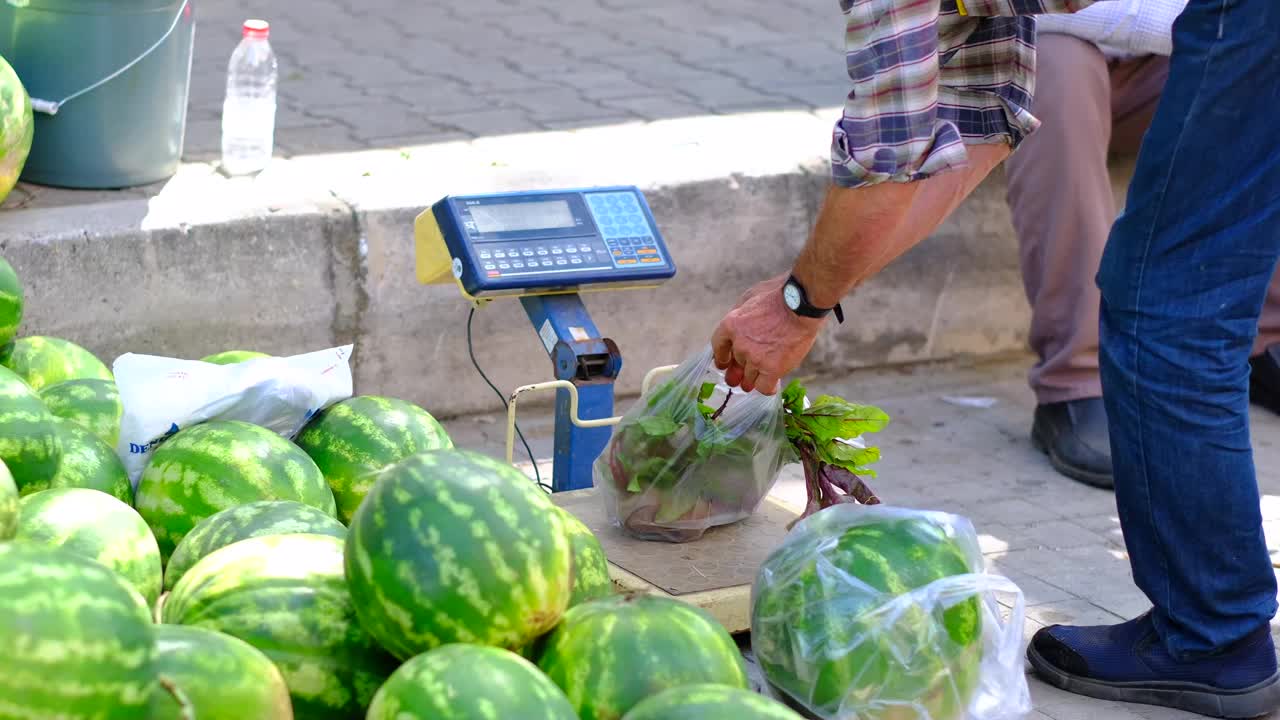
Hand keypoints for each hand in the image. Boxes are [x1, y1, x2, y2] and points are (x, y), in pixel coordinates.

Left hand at [711, 275, 823, 394]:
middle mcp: (739, 344)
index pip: (718, 347)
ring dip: (755, 378)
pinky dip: (767, 388)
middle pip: (738, 363)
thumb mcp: (750, 296)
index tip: (725, 364)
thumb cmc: (780, 295)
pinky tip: (773, 384)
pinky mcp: (772, 368)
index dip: (722, 358)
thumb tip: (735, 327)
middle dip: (742, 369)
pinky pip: (764, 387)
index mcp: (730, 324)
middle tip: (744, 377)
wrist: (801, 304)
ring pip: (749, 378)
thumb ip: (739, 313)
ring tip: (763, 377)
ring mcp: (755, 357)